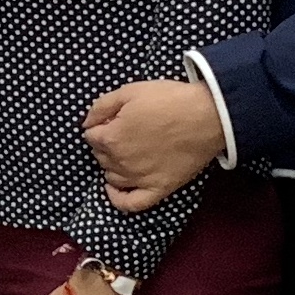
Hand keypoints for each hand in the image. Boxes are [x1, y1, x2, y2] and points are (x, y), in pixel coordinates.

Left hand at [84, 78, 225, 211]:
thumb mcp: (130, 91)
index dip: (99, 126)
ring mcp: (139, 179)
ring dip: (111, 165)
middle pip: (100, 156)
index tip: (111, 119)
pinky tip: (114, 189)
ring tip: (124, 153)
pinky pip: (131, 204)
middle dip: (105, 144)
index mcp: (111, 138)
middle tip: (121, 131)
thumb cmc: (169, 100)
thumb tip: (87, 123)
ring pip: (112, 177)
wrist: (207, 116)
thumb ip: (102, 106)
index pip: (91, 136)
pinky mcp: (158, 189)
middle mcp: (120, 162)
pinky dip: (118, 198)